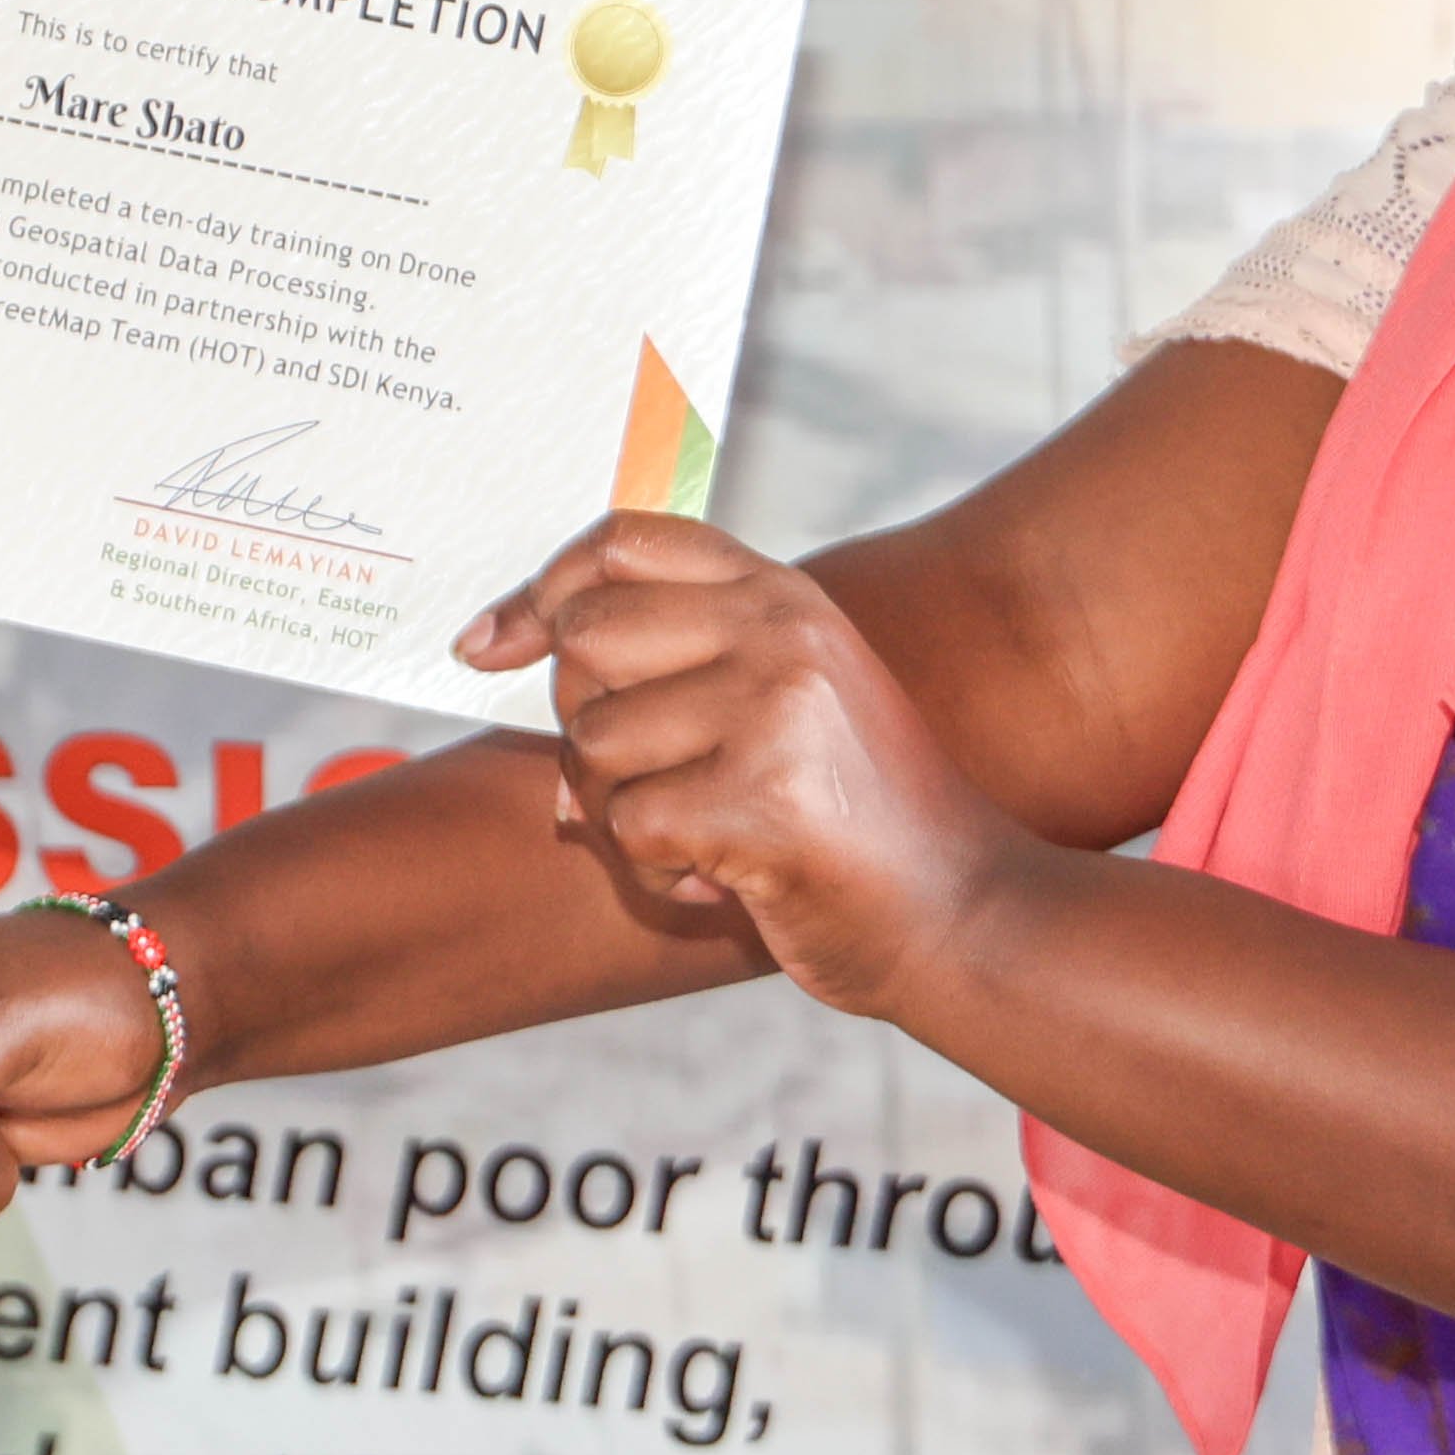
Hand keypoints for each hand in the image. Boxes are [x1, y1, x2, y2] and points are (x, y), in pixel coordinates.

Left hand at [465, 517, 1034, 1019]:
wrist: (967, 914)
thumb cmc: (853, 815)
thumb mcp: (784, 693)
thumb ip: (674, 652)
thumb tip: (497, 642)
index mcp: (781, 594)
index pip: (621, 541)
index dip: (539, 590)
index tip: (487, 646)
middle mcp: (779, 631)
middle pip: (584, 641)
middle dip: (587, 727)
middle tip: (656, 783)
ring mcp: (775, 708)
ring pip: (596, 745)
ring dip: (628, 817)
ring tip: (710, 839)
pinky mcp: (764, 798)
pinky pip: (630, 827)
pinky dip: (658, 875)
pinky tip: (725, 882)